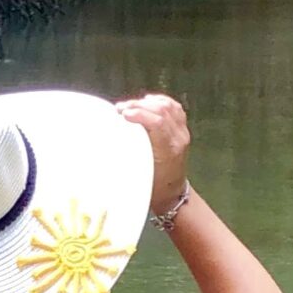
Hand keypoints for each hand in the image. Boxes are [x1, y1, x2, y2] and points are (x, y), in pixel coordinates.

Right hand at [116, 92, 189, 216]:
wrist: (172, 192)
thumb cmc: (152, 185)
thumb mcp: (139, 173)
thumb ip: (130, 155)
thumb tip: (109, 139)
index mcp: (168, 150)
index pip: (157, 123)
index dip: (140, 114)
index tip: (123, 114)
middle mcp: (179, 139)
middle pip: (162, 110)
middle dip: (139, 105)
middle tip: (120, 109)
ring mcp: (183, 132)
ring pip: (168, 106)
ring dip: (147, 103)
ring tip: (130, 106)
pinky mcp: (183, 129)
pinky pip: (174, 107)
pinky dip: (160, 101)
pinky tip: (146, 102)